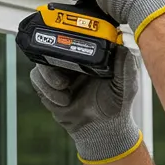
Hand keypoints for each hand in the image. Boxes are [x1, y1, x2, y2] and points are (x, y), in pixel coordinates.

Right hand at [29, 46, 143, 163]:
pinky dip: (47, 89)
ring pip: (42, 62)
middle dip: (54, 54)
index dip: (70, 35)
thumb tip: (123, 48)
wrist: (102, 129)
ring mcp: (58, 72)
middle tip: (63, 65)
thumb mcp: (127, 85)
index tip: (71, 42)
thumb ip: (126, 67)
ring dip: (50, 75)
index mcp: (91, 54)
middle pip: (53, 44)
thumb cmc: (117, 105)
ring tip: (64, 87)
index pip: (75, 36)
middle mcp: (73, 60)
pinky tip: (63, 100)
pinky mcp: (48, 87)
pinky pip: (36, 79)